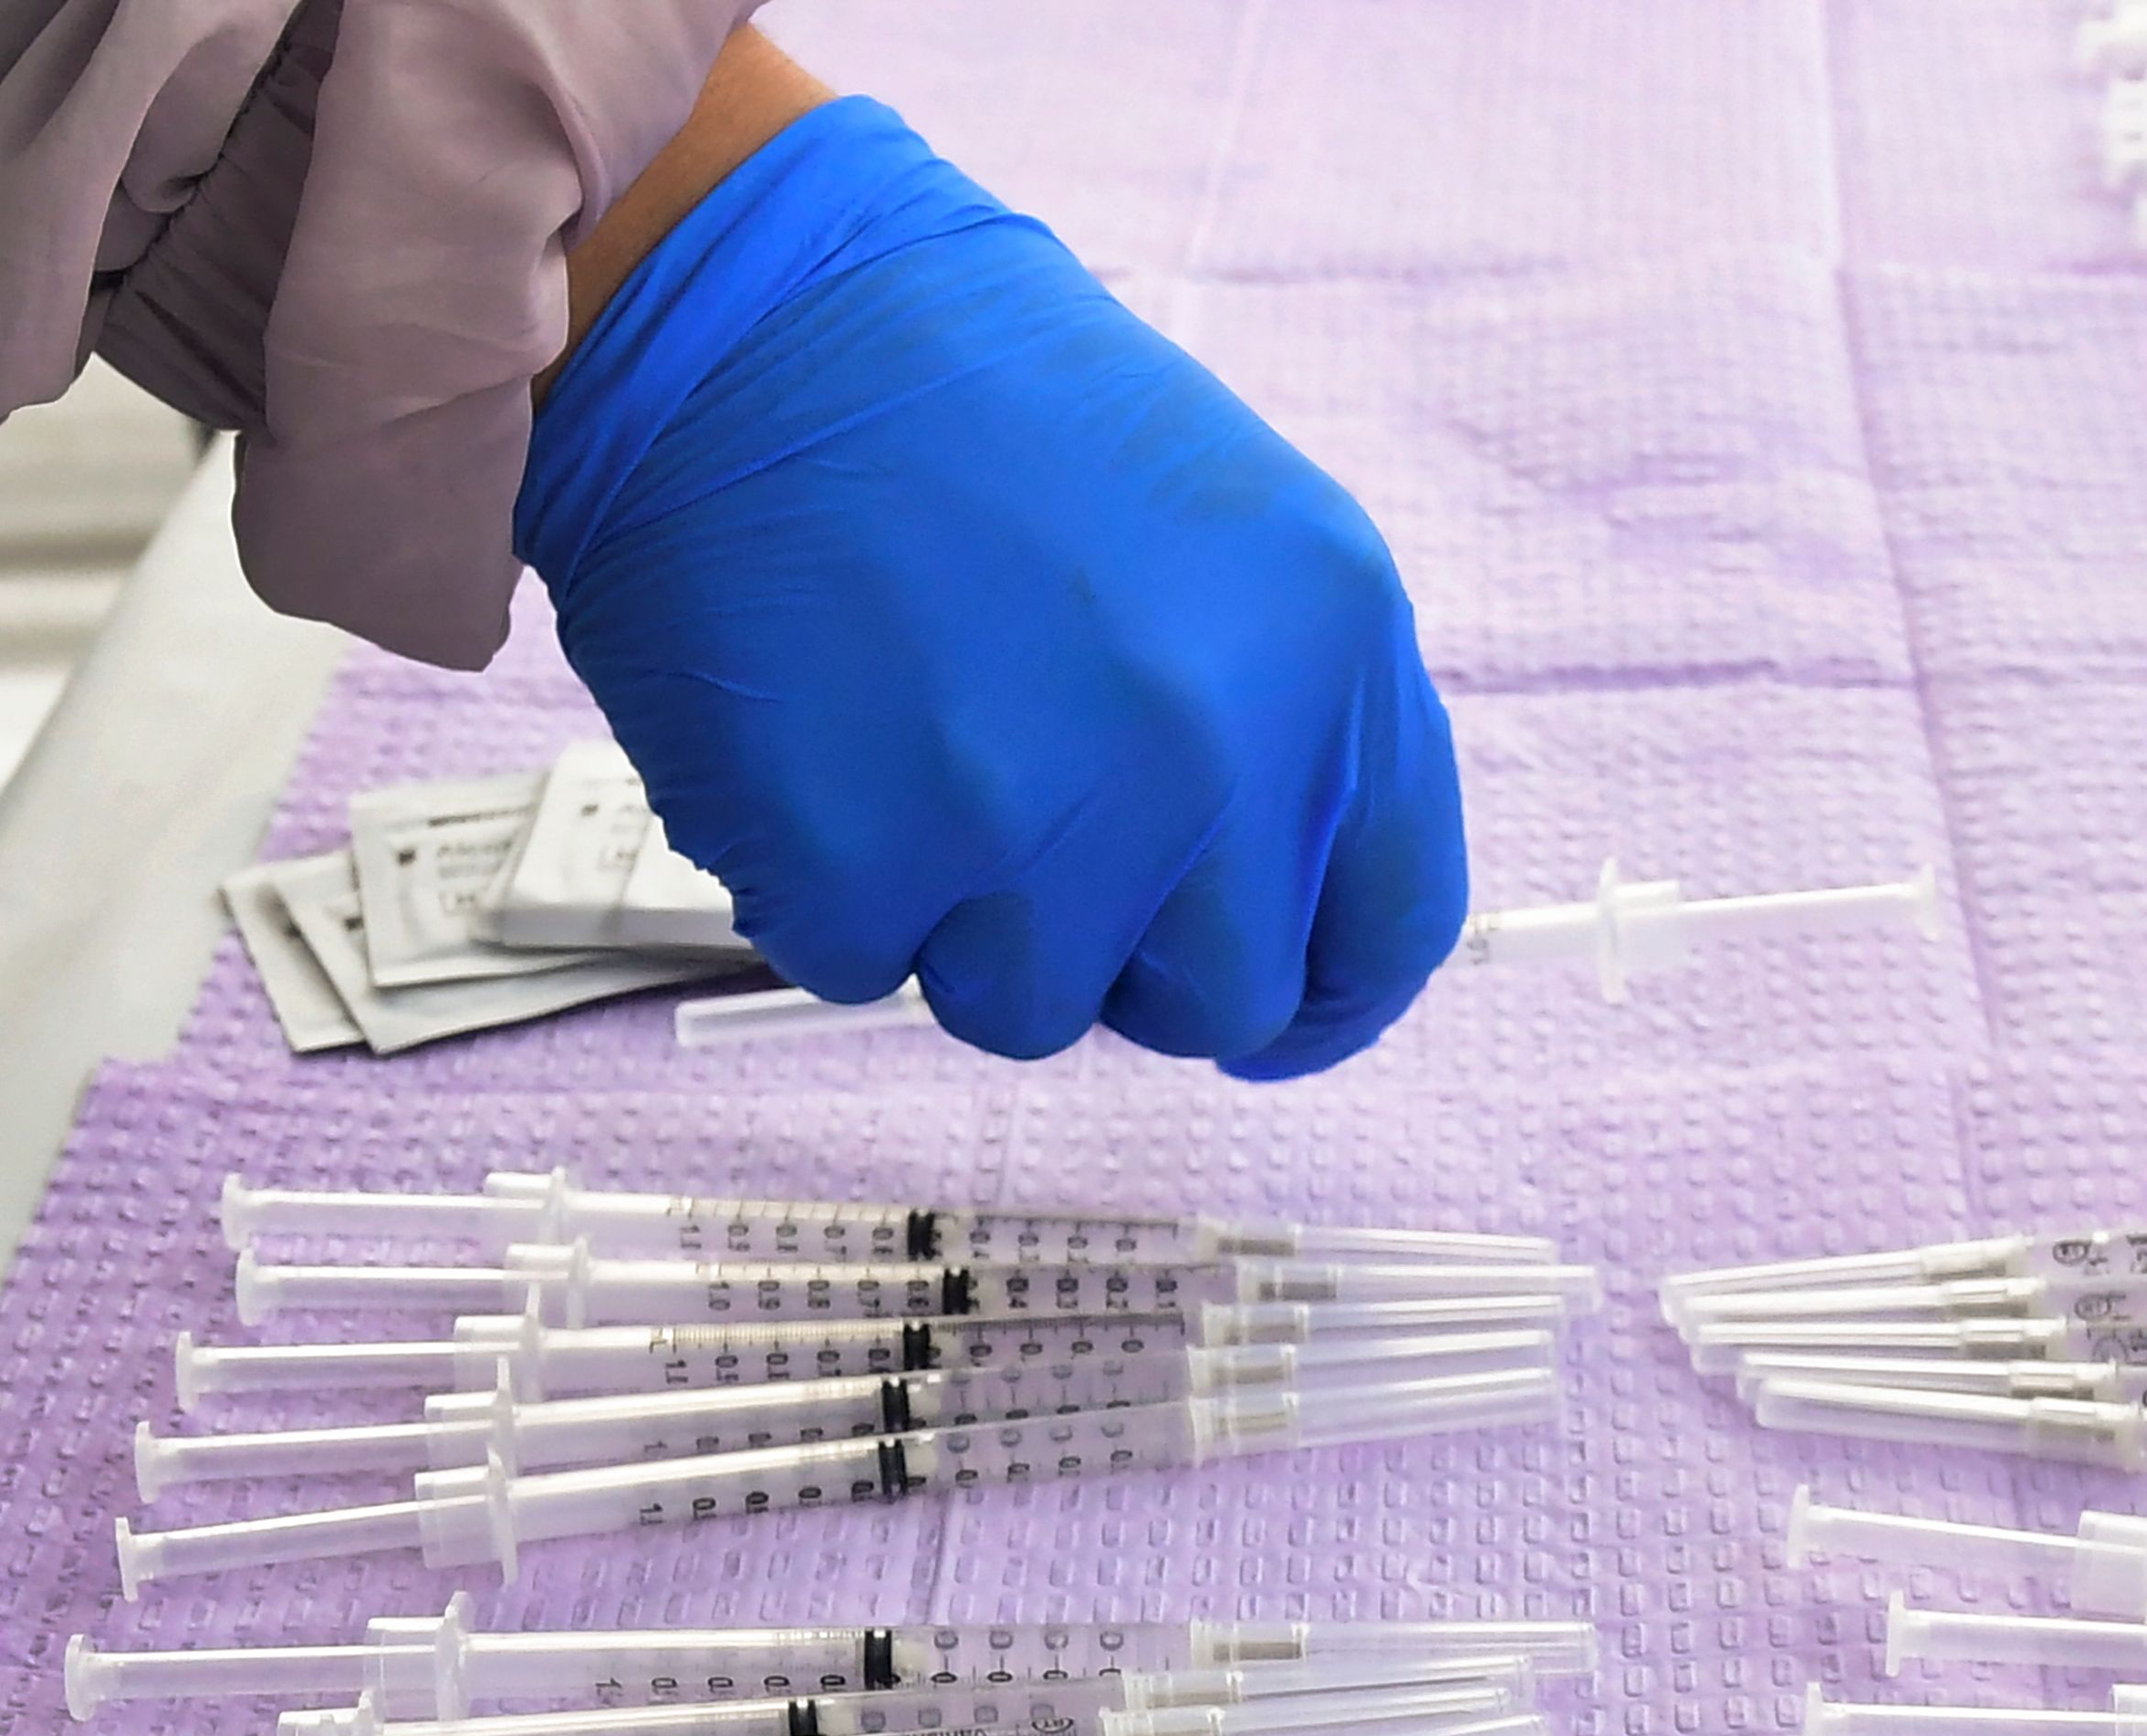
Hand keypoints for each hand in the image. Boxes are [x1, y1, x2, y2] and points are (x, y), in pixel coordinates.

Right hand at [516, 98, 1465, 1072]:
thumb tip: (1286, 915)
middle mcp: (1217, 748)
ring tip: (915, 749)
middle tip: (1045, 853)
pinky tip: (820, 741)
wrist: (753, 313)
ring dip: (967, 922)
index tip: (1275, 1012)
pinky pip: (864, 970)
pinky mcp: (864, 866)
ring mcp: (1040, 817)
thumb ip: (1287, 729)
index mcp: (1335, 652)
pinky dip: (828, 887)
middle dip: (1133, 961)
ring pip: (1035, 1009)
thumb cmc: (980, 409)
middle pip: (1223, 1003)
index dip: (1328, 995)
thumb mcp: (1229, 533)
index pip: (1394, 924)